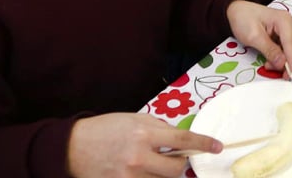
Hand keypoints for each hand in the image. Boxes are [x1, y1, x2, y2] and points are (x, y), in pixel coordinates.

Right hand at [66, 113, 218, 177]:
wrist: (73, 147)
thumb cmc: (105, 129)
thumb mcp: (133, 119)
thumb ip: (157, 128)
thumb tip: (179, 137)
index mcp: (143, 134)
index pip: (182, 138)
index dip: (203, 143)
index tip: (217, 146)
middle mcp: (139, 157)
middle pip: (176, 168)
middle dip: (181, 164)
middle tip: (176, 158)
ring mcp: (130, 176)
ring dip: (164, 174)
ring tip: (152, 164)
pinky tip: (142, 171)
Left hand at [226, 0, 291, 75]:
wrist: (237, 11)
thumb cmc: (243, 19)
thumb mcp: (253, 36)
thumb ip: (269, 50)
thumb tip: (282, 64)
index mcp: (284, 21)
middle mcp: (291, 24)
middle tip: (286, 76)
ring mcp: (290, 30)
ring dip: (290, 62)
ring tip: (272, 66)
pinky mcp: (286, 36)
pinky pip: (291, 50)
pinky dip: (285, 59)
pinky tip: (272, 62)